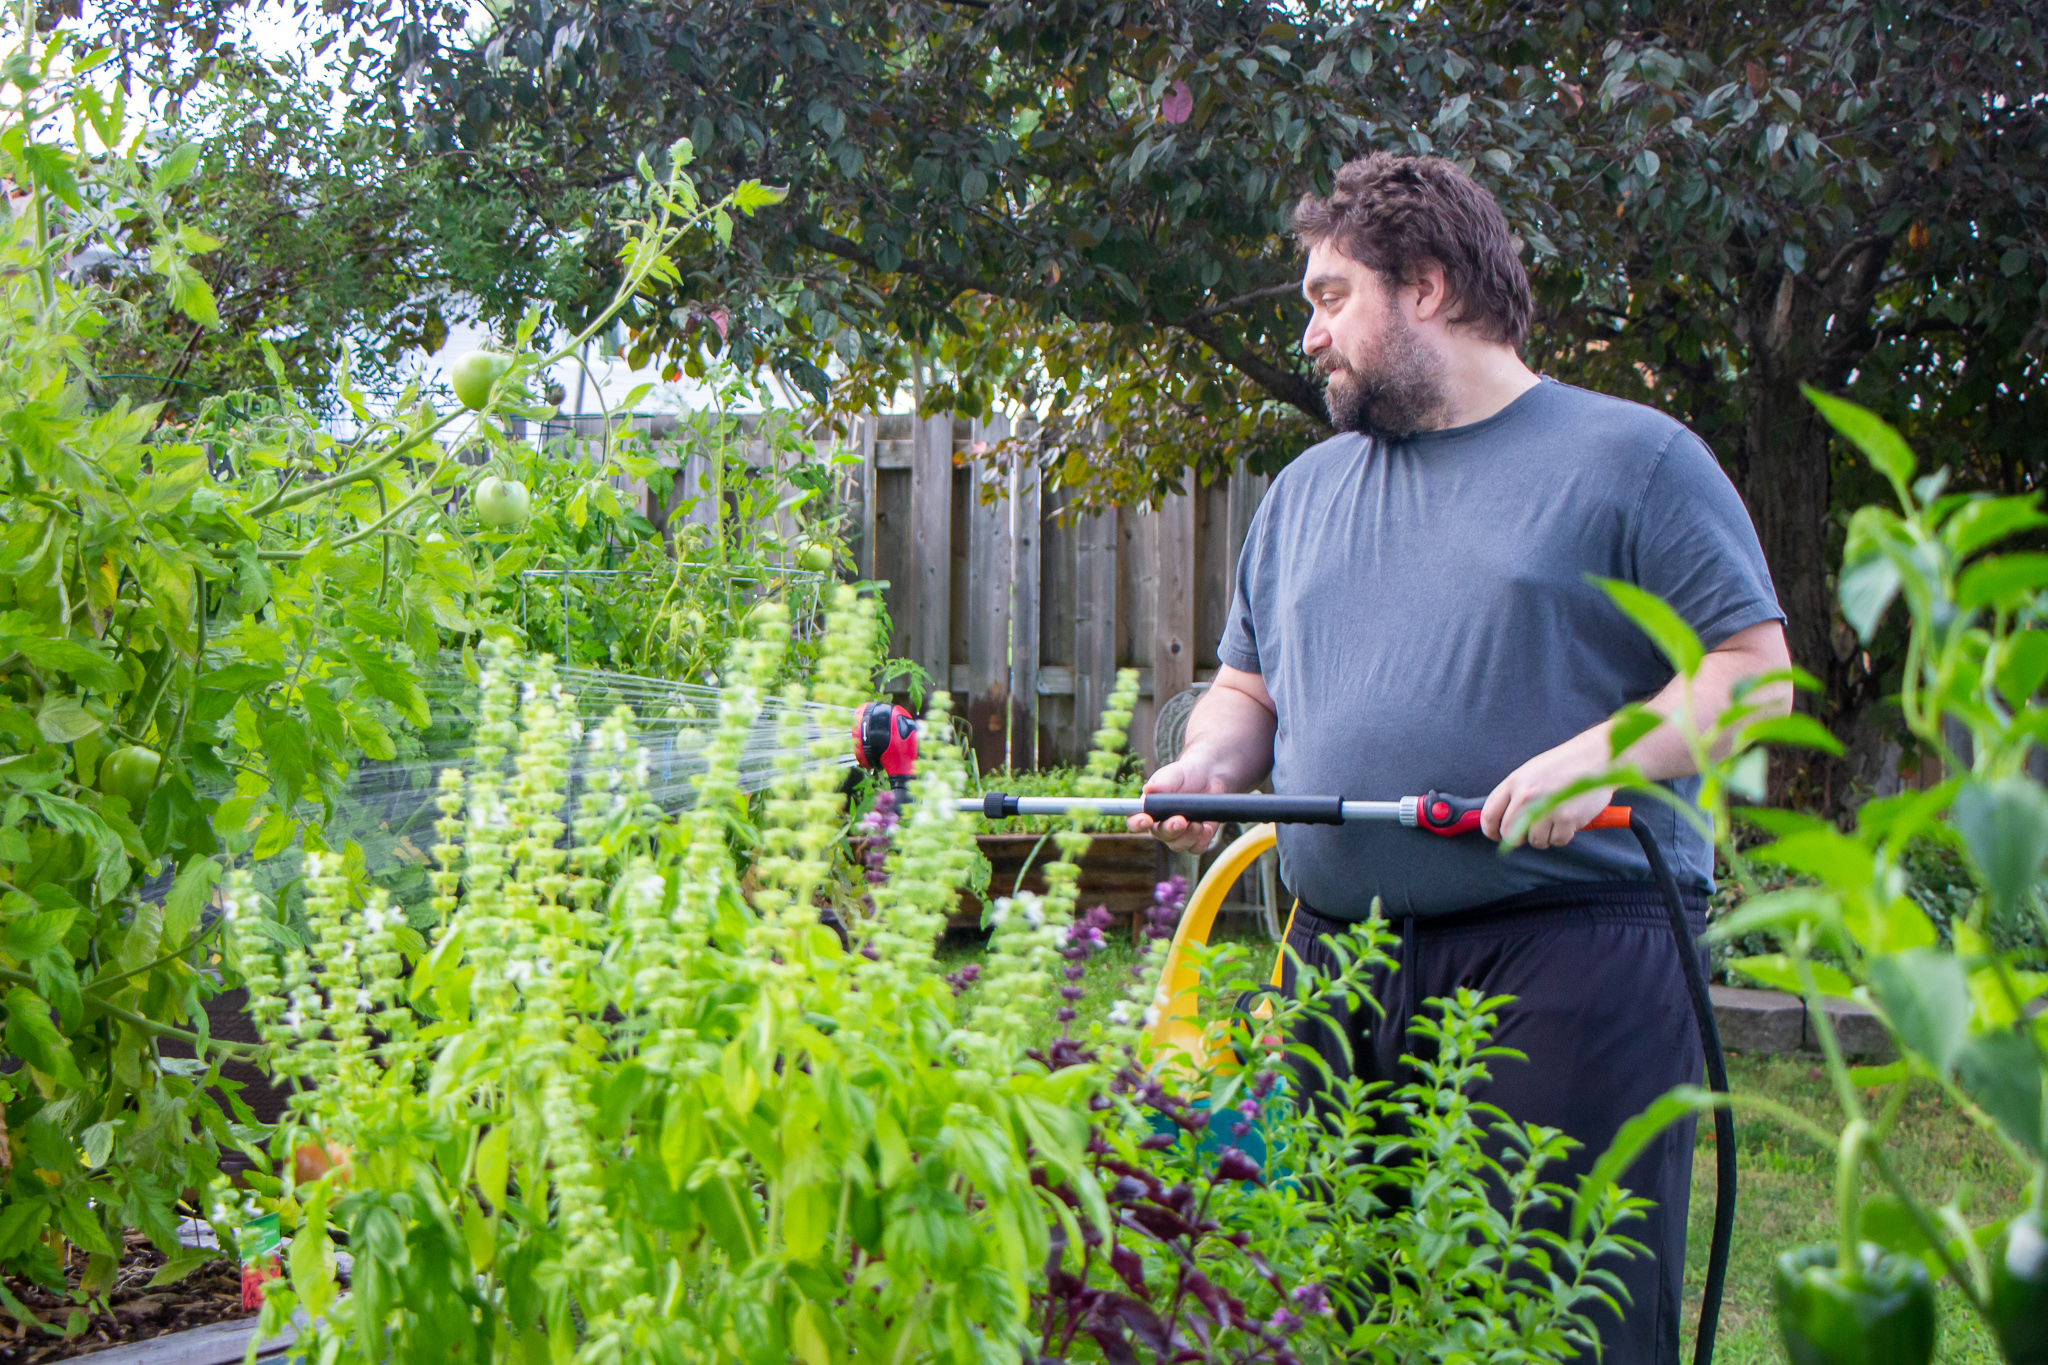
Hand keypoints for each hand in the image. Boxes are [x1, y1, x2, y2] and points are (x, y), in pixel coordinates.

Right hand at [1129, 759, 1226, 853]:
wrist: (1209, 778)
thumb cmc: (1185, 775)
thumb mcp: (1174, 774)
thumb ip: (1162, 783)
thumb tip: (1148, 789)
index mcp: (1149, 809)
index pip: (1134, 821)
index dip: (1137, 823)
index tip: (1146, 819)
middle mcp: (1161, 825)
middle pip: (1159, 835)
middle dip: (1170, 829)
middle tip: (1181, 820)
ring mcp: (1178, 834)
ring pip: (1178, 845)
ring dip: (1188, 836)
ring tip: (1198, 823)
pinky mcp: (1196, 838)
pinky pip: (1196, 848)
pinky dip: (1202, 840)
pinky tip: (1207, 828)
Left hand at [1480, 729, 1616, 848]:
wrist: (1595, 758)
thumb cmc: (1562, 766)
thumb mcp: (1530, 772)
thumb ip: (1514, 794)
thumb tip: (1500, 819)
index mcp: (1514, 782)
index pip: (1489, 815)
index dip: (1490, 830)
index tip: (1496, 835)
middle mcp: (1527, 796)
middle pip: (1509, 833)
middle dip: (1518, 838)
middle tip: (1531, 831)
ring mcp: (1546, 808)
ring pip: (1535, 841)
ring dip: (1545, 836)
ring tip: (1556, 818)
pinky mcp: (1567, 818)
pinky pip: (1557, 841)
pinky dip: (1563, 835)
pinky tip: (1569, 819)